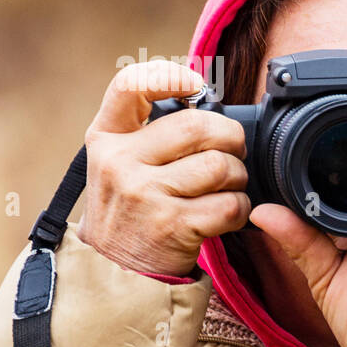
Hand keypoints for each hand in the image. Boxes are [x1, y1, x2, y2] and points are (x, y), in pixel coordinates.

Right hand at [78, 61, 249, 275]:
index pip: (130, 85)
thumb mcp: (118, 163)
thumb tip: (204, 97)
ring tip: (228, 187)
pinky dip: (239, 209)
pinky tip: (226, 214)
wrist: (115, 271)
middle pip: (197, 125)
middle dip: (230, 137)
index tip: (196, 85)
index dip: (170, 75)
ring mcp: (145, 195)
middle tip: (233, 151)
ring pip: (220, 166)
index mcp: (106, 138)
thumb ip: (149, 131)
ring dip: (238, 178)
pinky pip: (230, 204)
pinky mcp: (172, 226)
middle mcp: (120, 163)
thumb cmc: (130, 209)